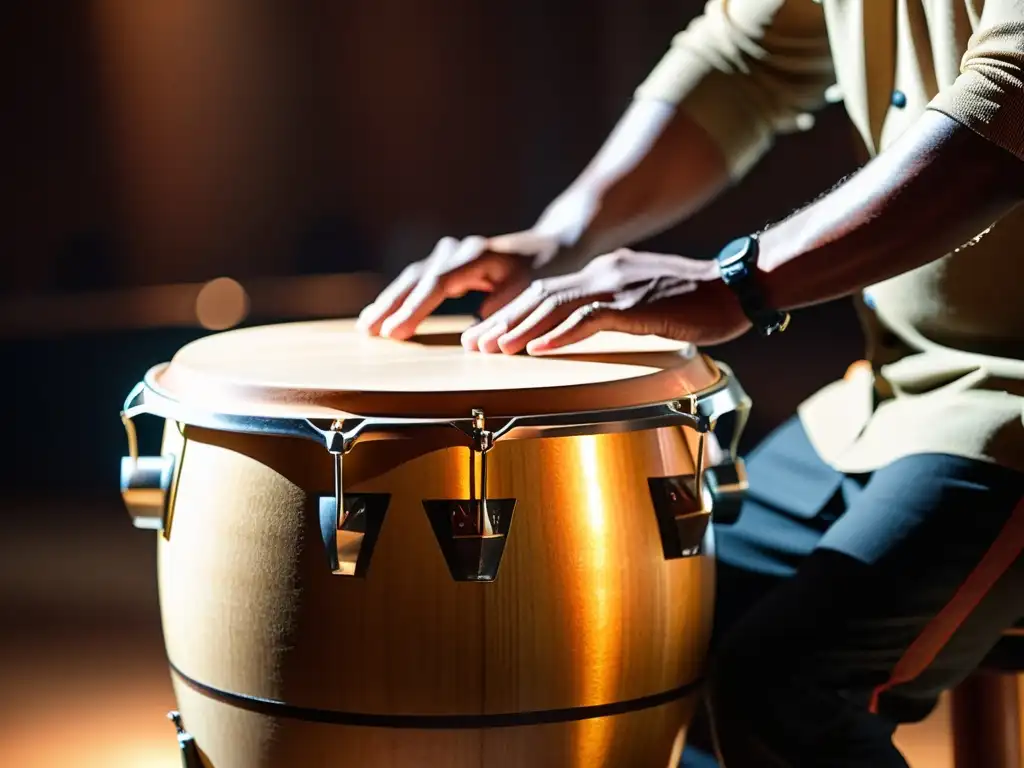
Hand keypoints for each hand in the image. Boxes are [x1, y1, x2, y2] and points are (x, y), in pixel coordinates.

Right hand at [356, 231, 560, 339]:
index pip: (438, 283)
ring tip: (366, 327)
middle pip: (417, 278)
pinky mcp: (451, 263)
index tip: (395, 332)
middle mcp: (461, 251)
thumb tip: (476, 341)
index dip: (415, 309)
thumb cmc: (549, 271)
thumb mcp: (533, 292)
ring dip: (390, 302)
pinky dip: (402, 298)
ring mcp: (453, 254)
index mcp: (479, 256)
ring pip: (413, 278)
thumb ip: (506, 313)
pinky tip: (383, 314)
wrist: (557, 244)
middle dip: (392, 306)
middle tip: (369, 332)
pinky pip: (419, 281)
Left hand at [460, 249, 750, 353]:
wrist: (739, 286)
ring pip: (554, 307)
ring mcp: (617, 287)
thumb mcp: (646, 304)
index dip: (511, 313)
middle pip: (538, 297)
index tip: (486, 333)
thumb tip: (589, 331)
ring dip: (521, 330)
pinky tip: (535, 350)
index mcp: (603, 274)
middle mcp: (603, 274)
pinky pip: (587, 320)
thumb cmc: (699, 302)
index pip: (545, 292)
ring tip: (493, 349)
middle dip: (502, 321)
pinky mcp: (634, 305)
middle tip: (473, 344)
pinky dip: (558, 336)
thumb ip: (614, 312)